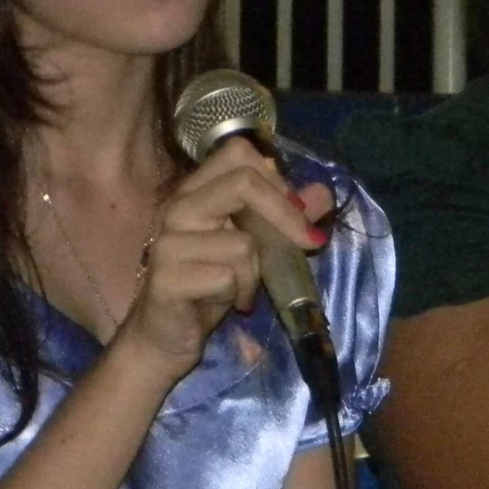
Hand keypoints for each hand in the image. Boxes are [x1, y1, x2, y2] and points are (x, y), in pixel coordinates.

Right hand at [113, 138, 330, 378]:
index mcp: (195, 192)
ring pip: (242, 243)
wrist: (165, 336)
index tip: (296, 212)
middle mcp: (178, 208)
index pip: (238, 152)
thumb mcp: (254, 247)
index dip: (276, 179)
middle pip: (243, 182)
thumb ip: (284, 217)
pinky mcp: (166, 279)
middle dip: (285, 216)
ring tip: (241, 288)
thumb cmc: (209, 286)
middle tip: (305, 244)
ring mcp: (168, 242)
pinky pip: (227, 278)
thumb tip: (323, 192)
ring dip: (255, 274)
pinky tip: (224, 302)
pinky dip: (237, 294)